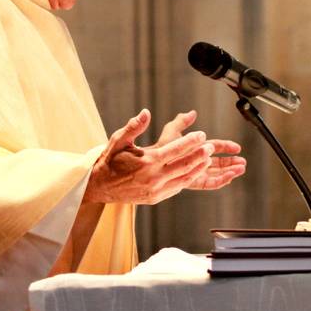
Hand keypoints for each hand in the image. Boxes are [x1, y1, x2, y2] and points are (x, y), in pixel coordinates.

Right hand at [84, 109, 215, 203]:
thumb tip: (146, 112)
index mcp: (147, 162)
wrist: (100, 187)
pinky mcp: (157, 197)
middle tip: (211, 146)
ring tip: (208, 158)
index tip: (202, 134)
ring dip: (198, 168)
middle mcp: (153, 177)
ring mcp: (156, 190)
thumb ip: (134, 126)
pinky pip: (178, 187)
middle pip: (185, 165)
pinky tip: (195, 170)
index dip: (191, 142)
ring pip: (184, 178)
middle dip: (200, 155)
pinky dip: (188, 178)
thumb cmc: (110, 160)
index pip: (175, 150)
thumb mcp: (118, 140)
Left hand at [152, 110, 246, 195]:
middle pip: (217, 162)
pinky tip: (228, 179)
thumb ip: (180, 122)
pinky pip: (207, 183)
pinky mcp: (190, 182)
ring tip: (240, 170)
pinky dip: (219, 181)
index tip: (237, 148)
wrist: (145, 164)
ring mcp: (194, 171)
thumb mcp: (170, 132)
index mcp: (194, 148)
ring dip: (228, 171)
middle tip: (243, 163)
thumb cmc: (156, 149)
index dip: (226, 147)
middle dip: (231, 162)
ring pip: (215, 173)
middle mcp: (196, 160)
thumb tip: (192, 113)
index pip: (214, 146)